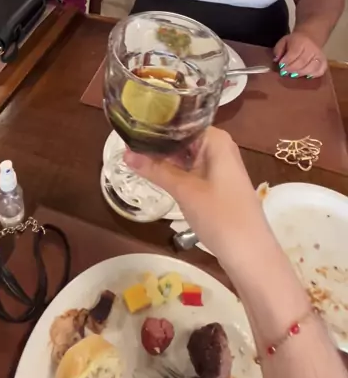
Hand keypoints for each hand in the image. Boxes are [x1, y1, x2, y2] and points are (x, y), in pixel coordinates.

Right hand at [125, 129, 266, 264]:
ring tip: (132, 154)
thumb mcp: (184, 191)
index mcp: (215, 139)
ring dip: (163, 157)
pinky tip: (153, 172)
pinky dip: (174, 170)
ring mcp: (219, 166)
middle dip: (156, 141)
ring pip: (185, 154)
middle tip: (125, 142)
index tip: (130, 124)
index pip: (180, 122)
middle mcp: (219, 147)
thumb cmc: (220, 215)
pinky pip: (191, 169)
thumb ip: (155, 170)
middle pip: (182, 137)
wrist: (251, 255)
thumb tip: (125, 153)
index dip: (155, 123)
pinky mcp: (217, 184)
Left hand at [273, 31, 326, 77]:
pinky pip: (320, 71)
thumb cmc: (294, 42)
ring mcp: (319, 55)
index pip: (294, 53)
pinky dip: (313, 75)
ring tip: (293, 75)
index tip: (280, 66)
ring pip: (312, 67)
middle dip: (292, 69)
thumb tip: (276, 60)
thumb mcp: (284, 41)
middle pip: (303, 61)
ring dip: (301, 73)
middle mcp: (312, 48)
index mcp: (301, 41)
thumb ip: (278, 49)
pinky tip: (306, 76)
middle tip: (284, 73)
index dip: (287, 61)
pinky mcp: (324, 62)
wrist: (310, 37)